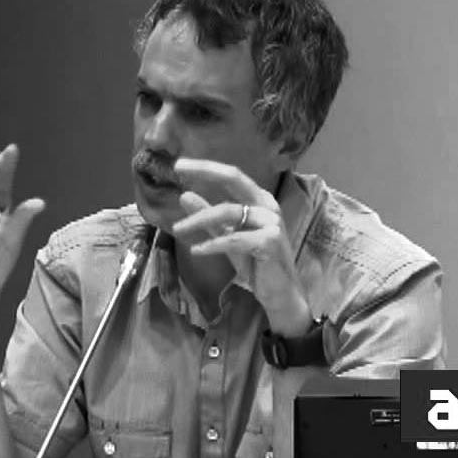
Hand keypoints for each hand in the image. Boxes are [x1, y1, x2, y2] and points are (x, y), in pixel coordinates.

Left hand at [169, 159, 309, 335]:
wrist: (280, 293)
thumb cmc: (256, 264)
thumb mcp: (226, 237)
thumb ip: (208, 218)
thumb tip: (184, 195)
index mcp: (258, 200)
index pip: (231, 176)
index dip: (206, 168)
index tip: (179, 165)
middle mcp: (267, 206)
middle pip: (234, 179)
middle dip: (205, 171)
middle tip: (178, 169)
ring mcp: (272, 222)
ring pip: (228, 211)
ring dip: (199, 219)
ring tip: (177, 228)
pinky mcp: (271, 242)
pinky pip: (235, 238)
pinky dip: (213, 244)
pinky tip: (197, 250)